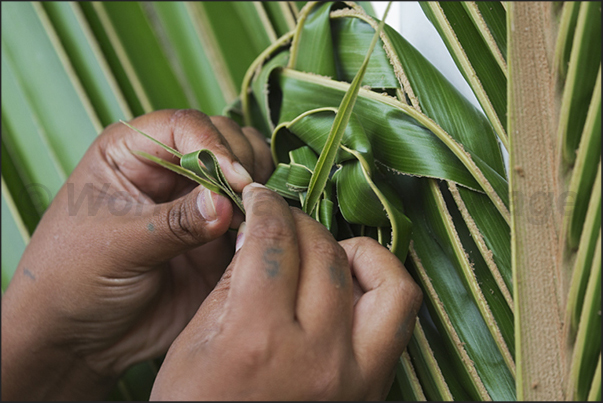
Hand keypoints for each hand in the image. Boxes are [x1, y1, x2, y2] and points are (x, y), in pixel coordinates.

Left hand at [1, 109, 272, 399]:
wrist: (82, 340)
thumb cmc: (74, 280)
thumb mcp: (119, 246)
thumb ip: (175, 223)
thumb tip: (227, 204)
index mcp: (132, 154)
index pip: (184, 127)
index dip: (215, 146)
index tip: (236, 179)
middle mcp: (169, 171)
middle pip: (224, 140)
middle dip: (243, 164)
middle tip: (249, 199)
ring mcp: (197, 203)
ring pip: (246, 172)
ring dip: (259, 188)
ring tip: (255, 217)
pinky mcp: (217, 238)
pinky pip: (254, 217)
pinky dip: (265, 220)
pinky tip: (260, 236)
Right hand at [150, 184, 422, 400]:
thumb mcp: (193, 346)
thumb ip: (230, 282)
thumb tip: (257, 233)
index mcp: (256, 340)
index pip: (272, 242)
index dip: (264, 207)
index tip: (258, 199)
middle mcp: (316, 354)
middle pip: (322, 252)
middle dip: (296, 222)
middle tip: (278, 223)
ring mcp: (357, 373)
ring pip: (382, 277)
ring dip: (350, 249)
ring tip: (323, 251)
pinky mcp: (375, 385)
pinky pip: (400, 314)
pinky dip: (382, 282)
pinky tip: (351, 283)